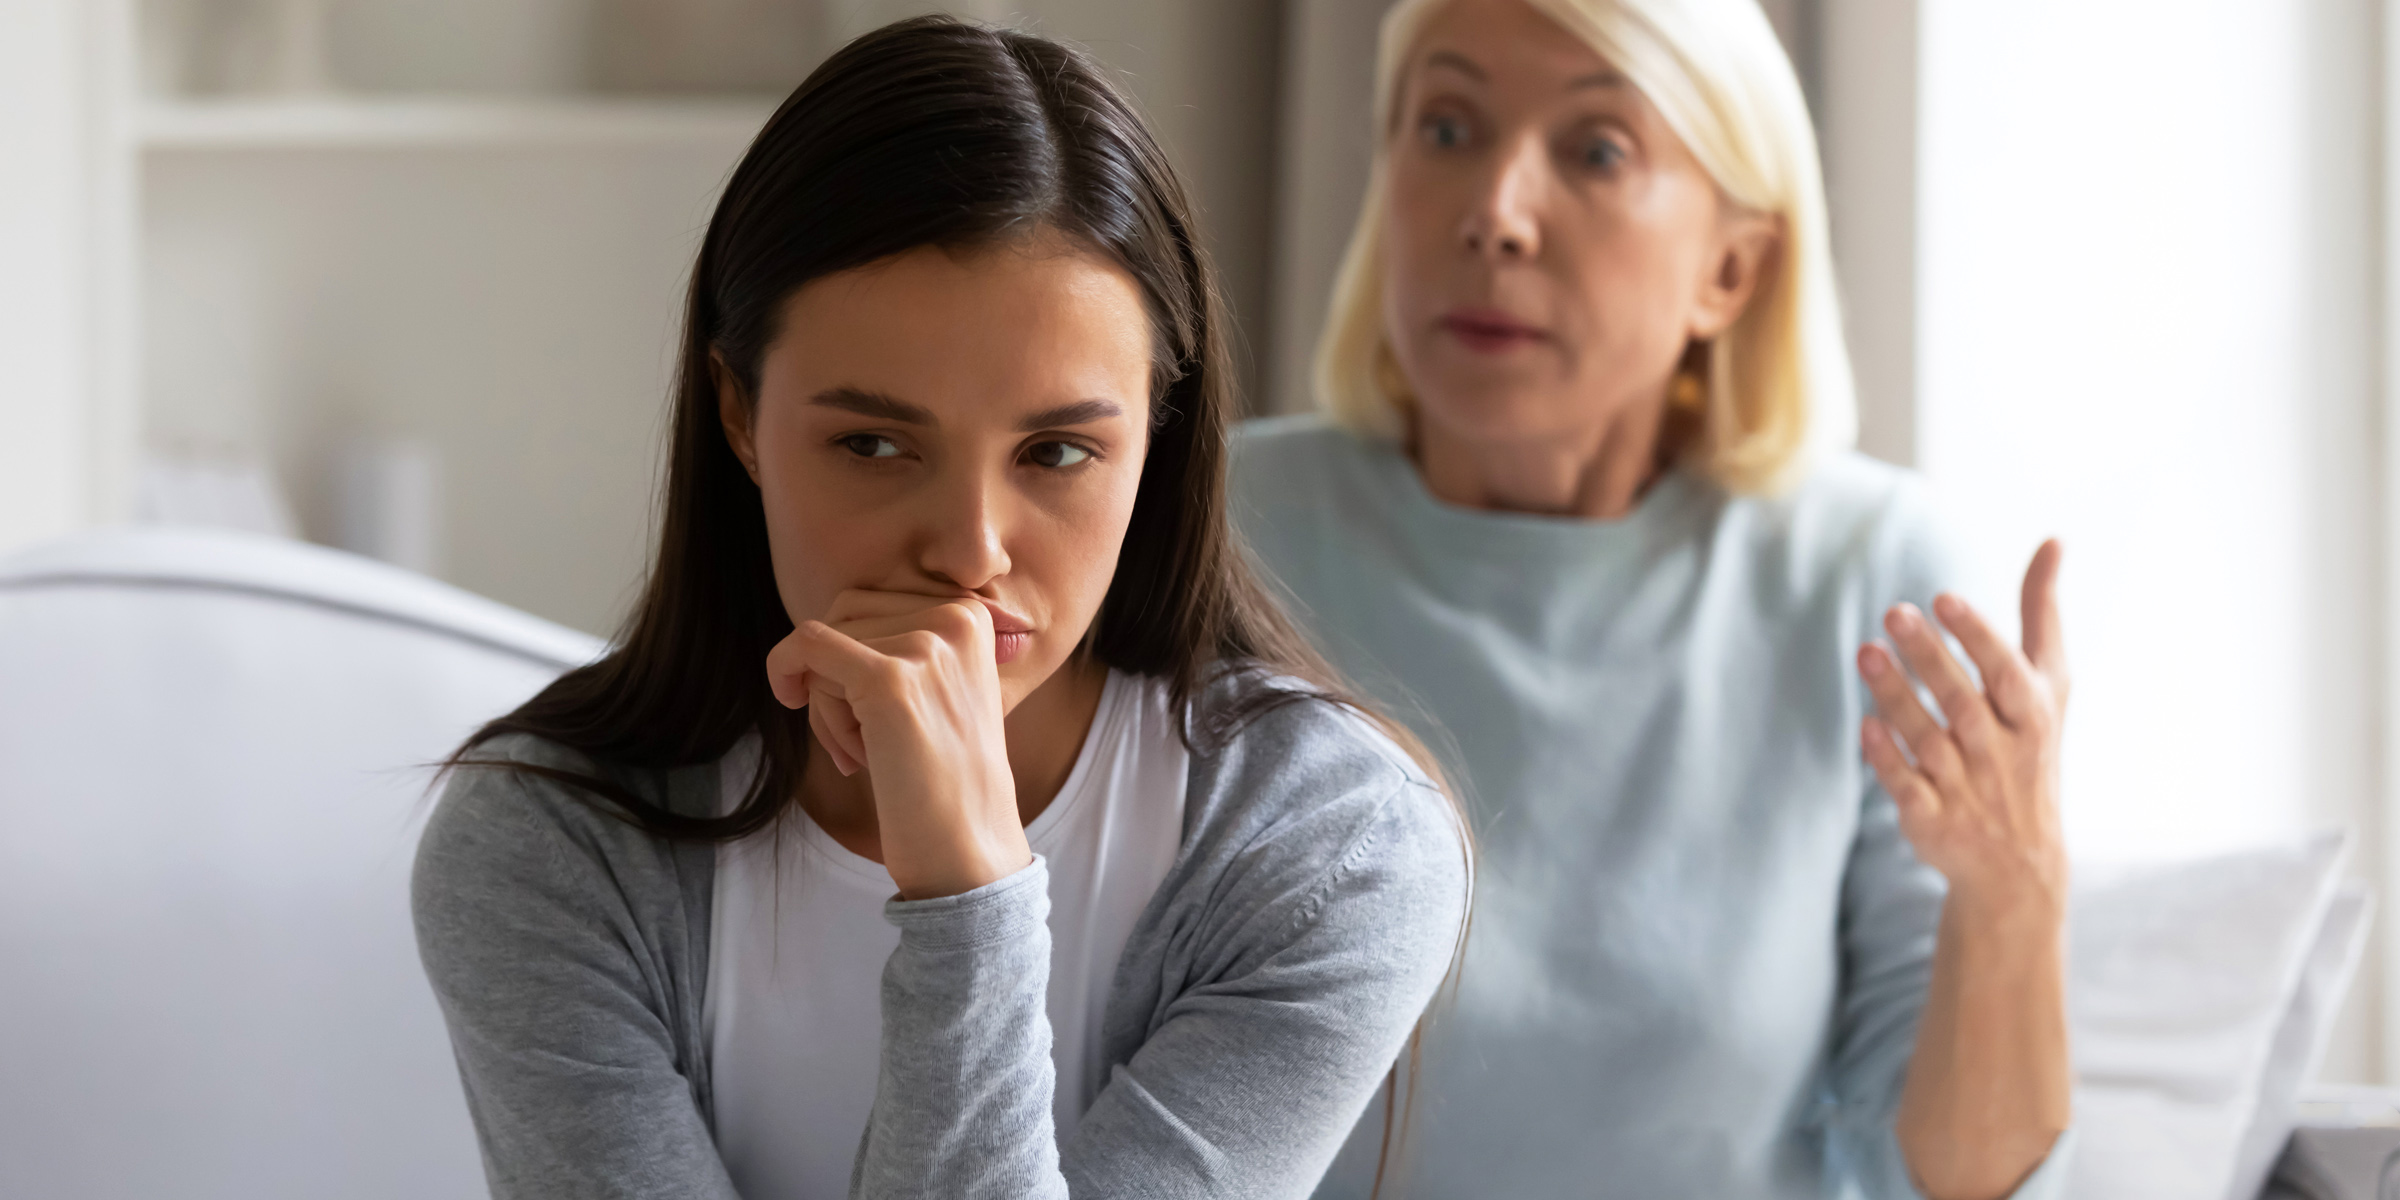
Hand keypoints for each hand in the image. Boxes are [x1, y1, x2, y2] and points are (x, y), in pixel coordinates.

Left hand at [766, 590, 1031, 898]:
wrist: (966, 846)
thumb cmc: (940, 778)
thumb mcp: (939, 690)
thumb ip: (898, 643)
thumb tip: (819, 628)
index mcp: (972, 614)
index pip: (874, 603)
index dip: (851, 655)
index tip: (868, 712)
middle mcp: (957, 618)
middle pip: (847, 616)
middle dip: (834, 674)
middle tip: (858, 738)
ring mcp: (927, 646)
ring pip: (825, 639)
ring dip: (824, 698)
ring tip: (861, 752)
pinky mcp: (891, 679)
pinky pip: (807, 647)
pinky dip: (785, 671)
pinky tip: (789, 699)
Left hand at [1856, 541, 2069, 913]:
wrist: (2019, 863)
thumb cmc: (2029, 749)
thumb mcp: (2048, 684)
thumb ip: (2042, 614)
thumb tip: (2053, 540)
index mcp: (2032, 716)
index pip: (2006, 672)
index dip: (1978, 636)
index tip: (1944, 598)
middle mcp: (2002, 752)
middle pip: (1963, 701)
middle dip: (1929, 657)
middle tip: (1894, 612)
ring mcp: (1967, 788)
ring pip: (1929, 740)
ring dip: (1896, 697)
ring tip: (1866, 652)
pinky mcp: (1932, 819)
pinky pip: (1907, 787)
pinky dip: (1887, 758)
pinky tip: (1865, 726)